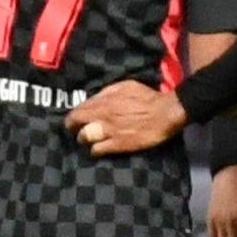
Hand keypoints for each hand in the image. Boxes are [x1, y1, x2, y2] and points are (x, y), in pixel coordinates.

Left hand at [68, 82, 184, 155]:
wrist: (164, 114)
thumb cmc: (147, 97)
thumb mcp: (125, 86)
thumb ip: (108, 92)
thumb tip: (95, 98)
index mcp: (104, 100)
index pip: (79, 108)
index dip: (74, 115)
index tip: (74, 118)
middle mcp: (102, 115)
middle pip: (76, 122)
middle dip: (72, 126)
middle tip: (74, 130)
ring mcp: (109, 131)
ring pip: (84, 137)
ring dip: (83, 139)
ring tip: (87, 140)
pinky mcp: (117, 145)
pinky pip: (97, 150)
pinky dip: (95, 150)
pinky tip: (98, 149)